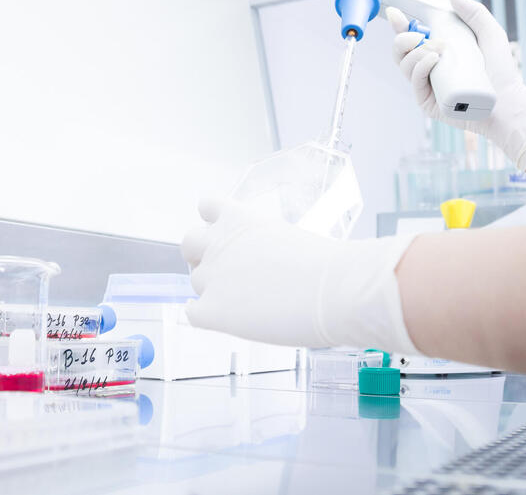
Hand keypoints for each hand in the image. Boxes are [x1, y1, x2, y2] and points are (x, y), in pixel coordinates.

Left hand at [180, 197, 417, 352]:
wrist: (336, 291)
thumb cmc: (326, 267)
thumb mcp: (288, 239)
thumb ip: (261, 246)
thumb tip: (259, 266)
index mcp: (240, 218)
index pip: (207, 206)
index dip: (215, 223)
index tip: (227, 235)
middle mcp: (219, 243)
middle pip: (189, 242)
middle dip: (201, 255)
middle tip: (224, 271)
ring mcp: (212, 277)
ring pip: (195, 280)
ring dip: (212, 289)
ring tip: (242, 301)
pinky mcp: (212, 311)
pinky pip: (193, 313)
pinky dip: (206, 316)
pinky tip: (226, 319)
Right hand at [387, 0, 525, 170]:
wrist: (508, 102)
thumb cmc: (502, 71)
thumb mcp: (491, 34)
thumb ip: (476, 12)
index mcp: (437, 53)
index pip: (411, 38)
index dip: (400, 25)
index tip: (396, 13)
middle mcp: (428, 70)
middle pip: (401, 52)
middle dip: (402, 38)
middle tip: (419, 34)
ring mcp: (427, 87)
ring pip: (405, 65)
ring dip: (415, 53)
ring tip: (438, 49)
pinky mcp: (428, 103)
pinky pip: (415, 82)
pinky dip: (420, 67)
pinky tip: (432, 59)